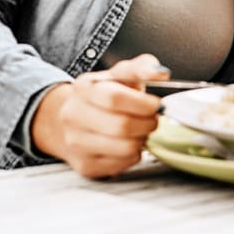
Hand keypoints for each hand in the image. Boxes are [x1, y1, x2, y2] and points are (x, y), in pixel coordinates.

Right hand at [31, 54, 169, 178]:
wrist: (75, 118)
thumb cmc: (106, 93)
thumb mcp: (122, 73)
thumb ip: (142, 68)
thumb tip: (160, 73)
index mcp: (84, 87)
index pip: (114, 98)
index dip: (142, 103)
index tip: (157, 104)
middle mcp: (73, 115)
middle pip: (121, 126)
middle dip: (148, 123)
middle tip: (154, 119)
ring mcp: (75, 143)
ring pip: (124, 148)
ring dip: (142, 139)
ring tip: (142, 130)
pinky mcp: (84, 165)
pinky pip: (122, 164)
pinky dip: (134, 155)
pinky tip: (130, 142)